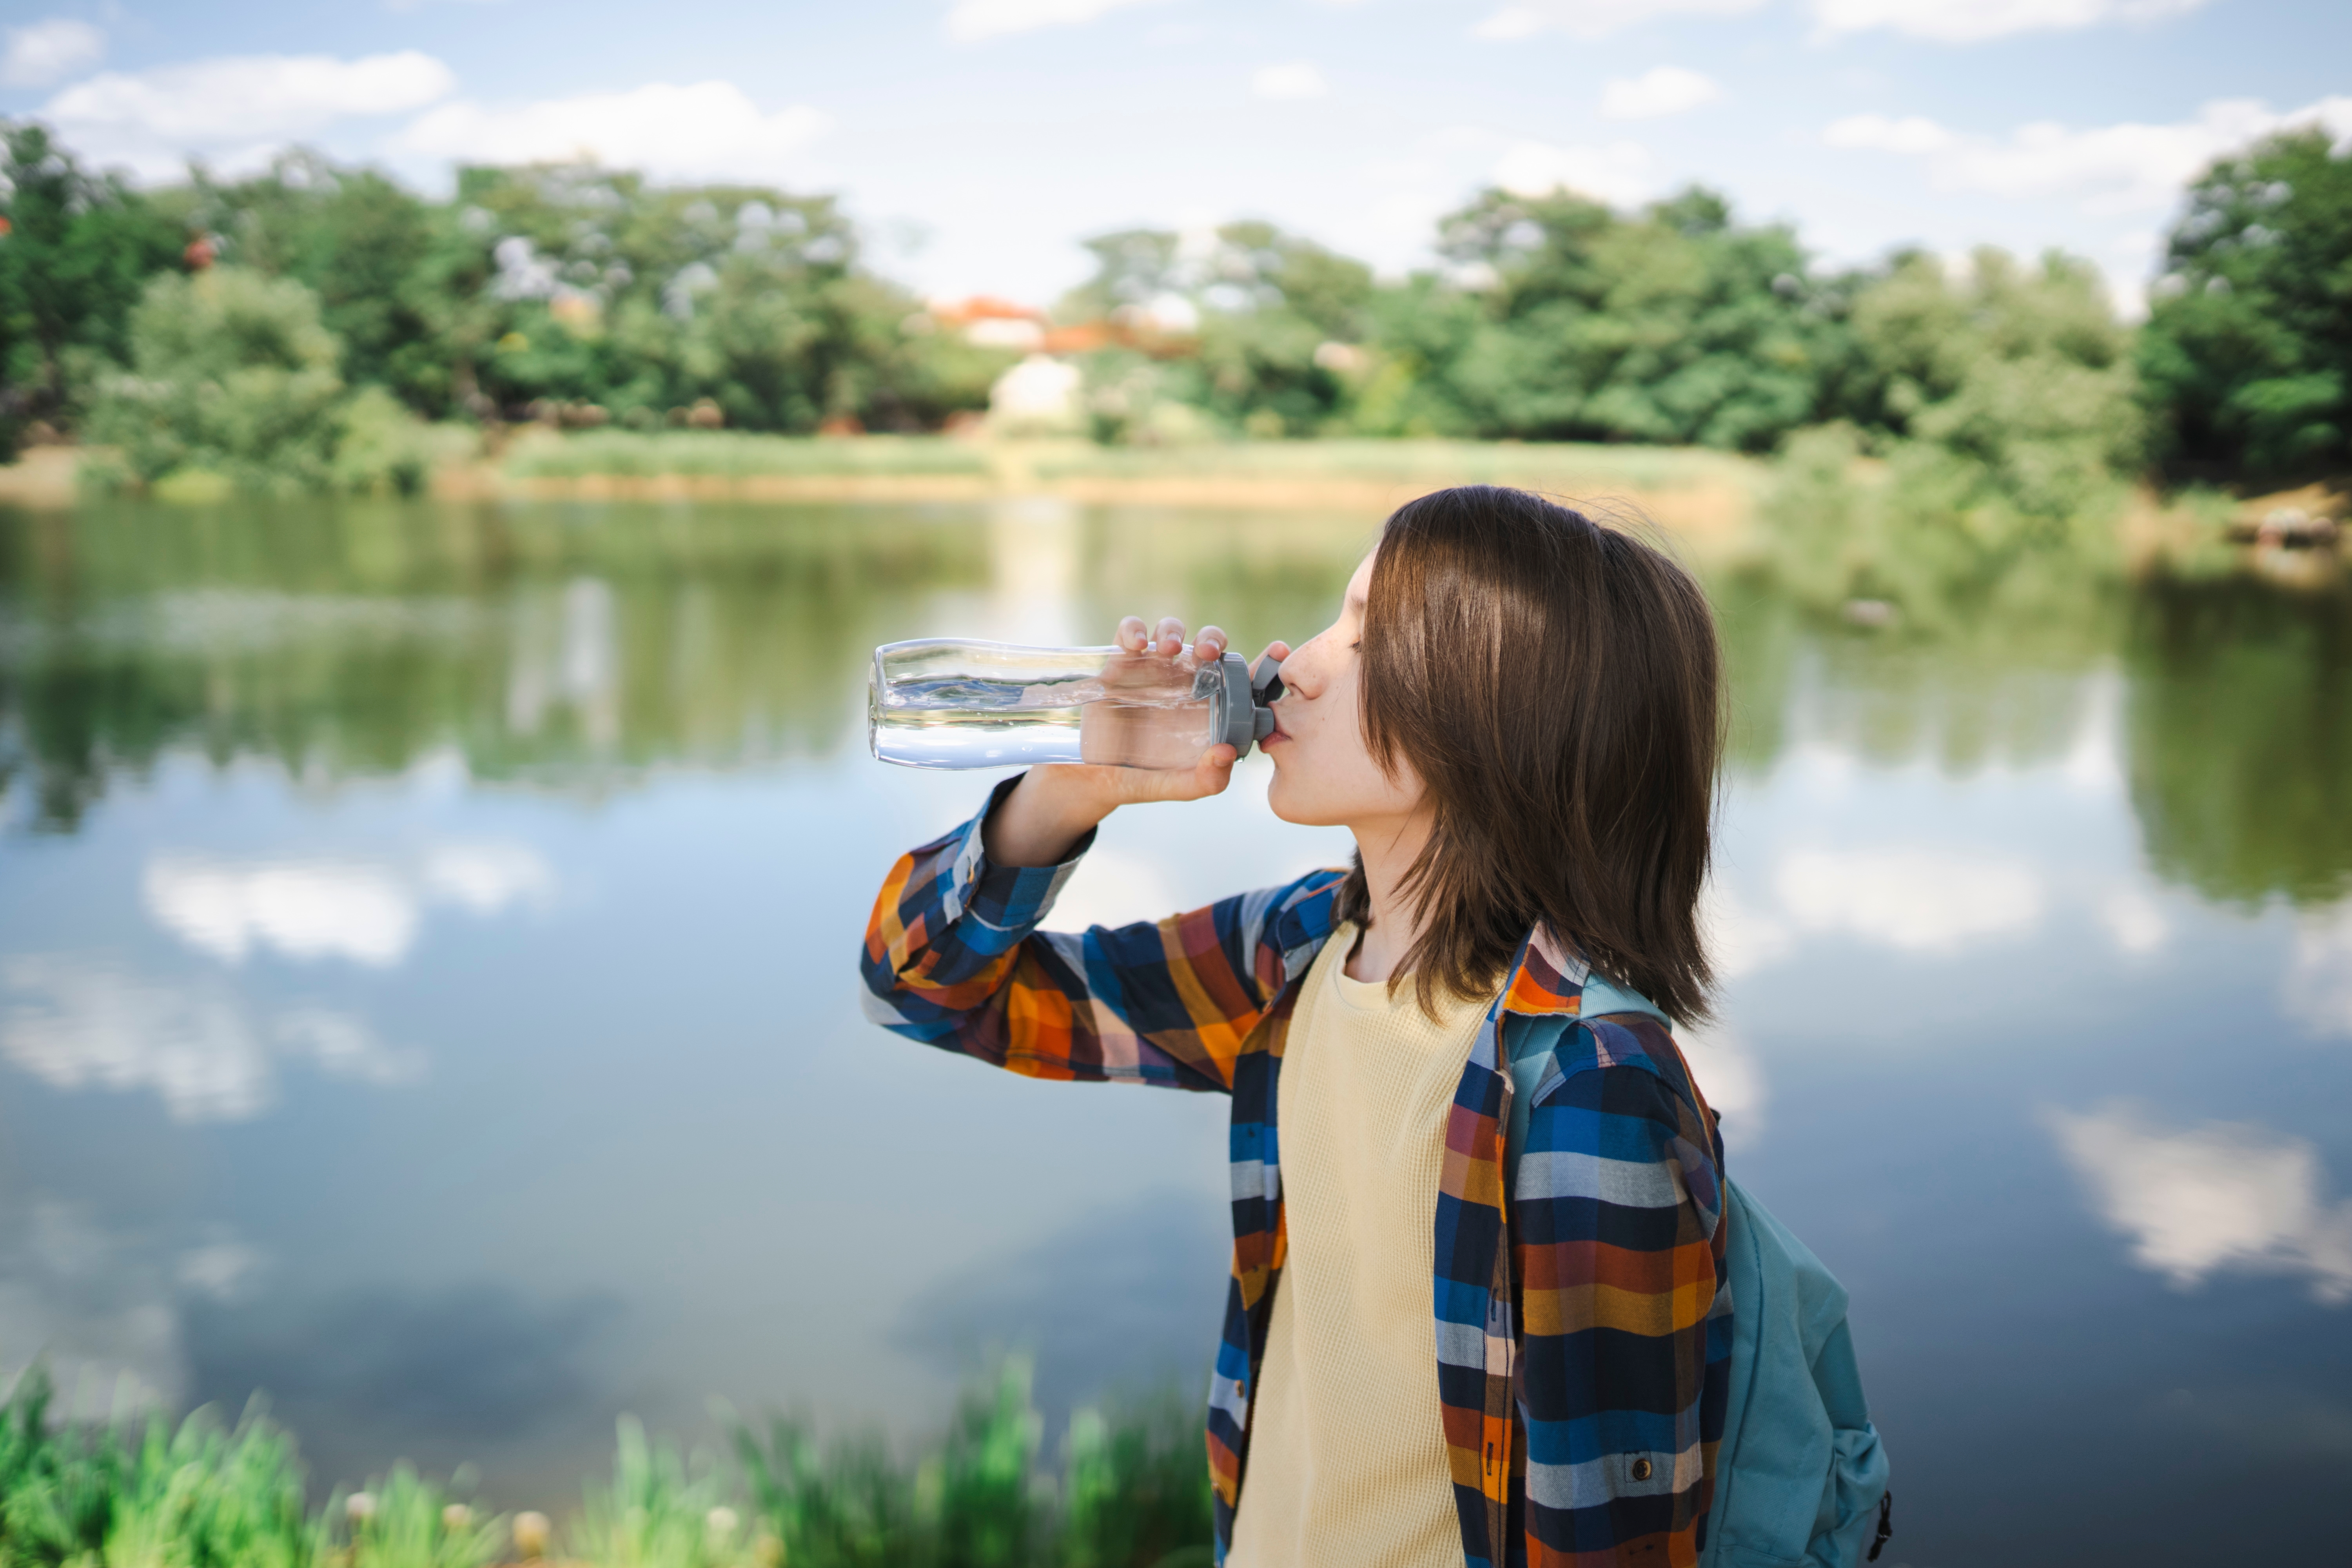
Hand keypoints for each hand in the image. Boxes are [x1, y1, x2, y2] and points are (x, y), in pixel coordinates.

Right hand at [985, 617, 1240, 866]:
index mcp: (1206, 705)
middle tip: (1208, 653)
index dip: (1255, 663)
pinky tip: (1136, 645)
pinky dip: (1133, 629)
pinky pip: (1127, 633)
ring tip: (1169, 649)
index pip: (1237, 675)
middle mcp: (1182, 682)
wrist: (1089, 780)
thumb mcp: (1177, 787)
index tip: (1273, 655)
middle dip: (1212, 637)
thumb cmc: (1141, 780)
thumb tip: (1227, 752)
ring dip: (1173, 631)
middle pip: (1206, 642)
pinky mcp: (1119, 664)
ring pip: (1169, 631)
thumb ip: (1206, 779)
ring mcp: (1150, 670)